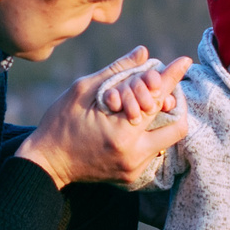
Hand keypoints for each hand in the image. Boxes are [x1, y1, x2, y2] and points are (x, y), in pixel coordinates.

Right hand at [18, 47, 192, 189]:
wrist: (46, 163)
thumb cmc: (59, 123)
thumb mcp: (83, 91)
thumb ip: (117, 71)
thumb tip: (144, 53)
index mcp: (122, 134)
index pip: (158, 100)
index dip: (173, 77)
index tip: (184, 62)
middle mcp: (134, 155)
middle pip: (177, 127)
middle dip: (175, 104)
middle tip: (166, 88)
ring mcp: (134, 169)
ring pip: (167, 139)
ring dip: (162, 118)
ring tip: (148, 102)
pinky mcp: (131, 176)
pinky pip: (153, 150)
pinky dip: (150, 132)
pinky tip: (136, 121)